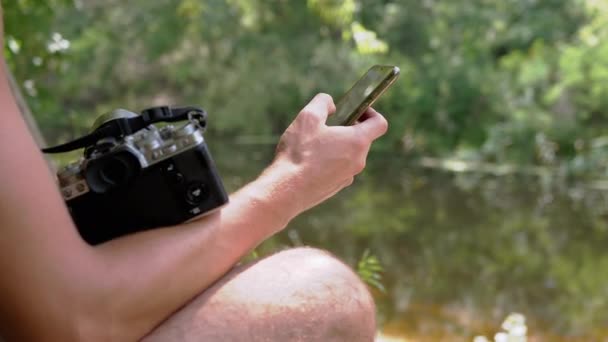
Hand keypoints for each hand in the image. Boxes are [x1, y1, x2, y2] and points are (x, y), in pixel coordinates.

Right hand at [271, 93, 387, 213]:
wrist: (286, 191)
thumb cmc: (299, 153)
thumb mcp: (307, 117)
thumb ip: (323, 102)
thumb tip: (331, 105)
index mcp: (357, 142)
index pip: (380, 124)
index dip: (371, 113)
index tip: (356, 111)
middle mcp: (358, 161)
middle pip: (362, 139)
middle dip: (348, 129)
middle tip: (326, 126)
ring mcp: (348, 177)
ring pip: (348, 155)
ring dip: (337, 146)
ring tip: (313, 145)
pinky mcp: (336, 188)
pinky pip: (338, 169)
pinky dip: (329, 162)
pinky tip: (308, 162)